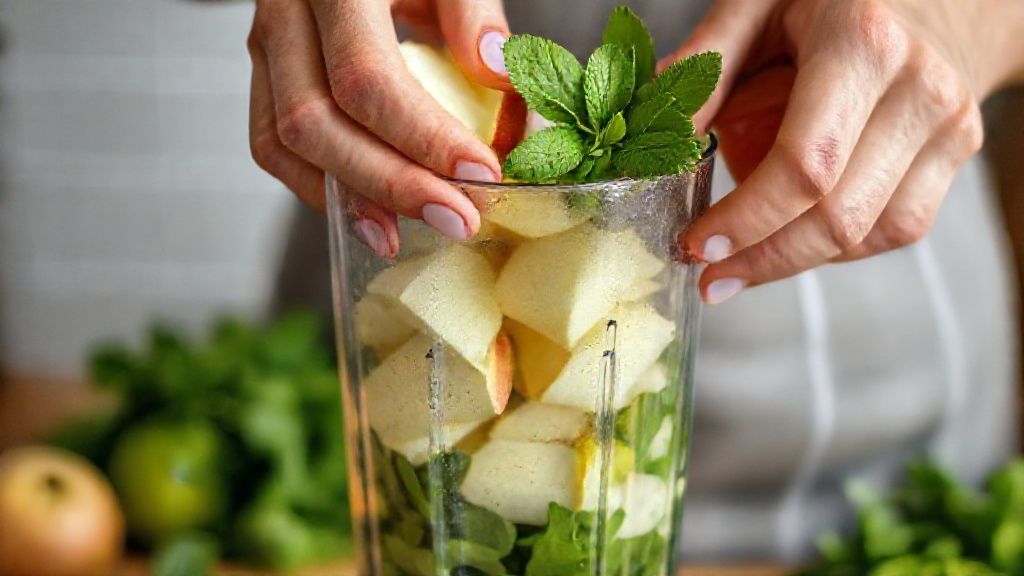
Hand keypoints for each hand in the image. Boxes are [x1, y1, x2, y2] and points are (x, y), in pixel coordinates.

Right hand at [248, 0, 511, 257]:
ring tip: (403, 236)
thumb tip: (497, 69)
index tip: (482, 174)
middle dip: (391, 183)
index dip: (424, 136)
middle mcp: (284, 16)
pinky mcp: (264, 73)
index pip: (367, 77)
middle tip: (457, 219)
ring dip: (348, 198)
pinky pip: (271, 144)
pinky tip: (366, 215)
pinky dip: (318, 187)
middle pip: (317, 121)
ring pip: (284, 141)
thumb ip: (470, 8)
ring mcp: (265, 46)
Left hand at [667, 0, 1023, 303]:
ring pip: (867, 234)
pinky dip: (836, 246)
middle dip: (762, 259)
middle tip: (710, 276)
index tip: (697, 246)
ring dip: (793, 261)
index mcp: (860, 44)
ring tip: (741, 261)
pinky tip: (794, 235)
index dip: (747, 219)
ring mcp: (946, 126)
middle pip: (837, 215)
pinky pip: (894, 228)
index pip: (805, 164)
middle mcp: (917, 88)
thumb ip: (706, 64)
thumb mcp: (759, 4)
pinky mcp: (955, 155)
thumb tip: (657, 133)